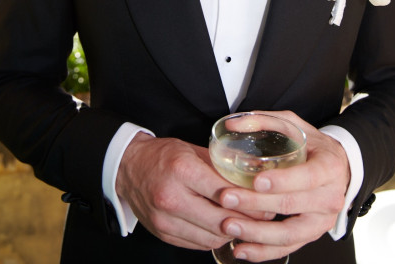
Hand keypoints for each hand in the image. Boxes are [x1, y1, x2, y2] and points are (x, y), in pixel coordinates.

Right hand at [116, 133, 266, 250]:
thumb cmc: (163, 155)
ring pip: (210, 237)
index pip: (223, 193)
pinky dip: (214, 238)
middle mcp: (171, 197)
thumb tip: (251, 178)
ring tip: (248, 225)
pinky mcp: (162, 234)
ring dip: (232, 233)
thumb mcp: (192, 150)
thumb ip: (219, 166)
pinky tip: (224, 229)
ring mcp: (165, 220)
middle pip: (219, 220)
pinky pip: (197, 244)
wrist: (128, 168)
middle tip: (265, 218)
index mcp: (182, 170)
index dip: (249, 201)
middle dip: (246, 222)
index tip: (267, 202)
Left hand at [216, 111, 350, 261]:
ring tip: (228, 226)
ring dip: (256, 233)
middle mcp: (330, 197)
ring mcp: (322, 220)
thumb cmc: (311, 145)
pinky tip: (240, 249)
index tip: (256, 181)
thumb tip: (233, 124)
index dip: (282, 181)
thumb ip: (264, 121)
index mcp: (329, 167)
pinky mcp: (311, 235)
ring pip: (289, 234)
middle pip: (291, 205)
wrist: (338, 168)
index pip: (307, 177)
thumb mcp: (294, 124)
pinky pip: (288, 248)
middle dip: (256, 204)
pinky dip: (263, 252)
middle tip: (227, 198)